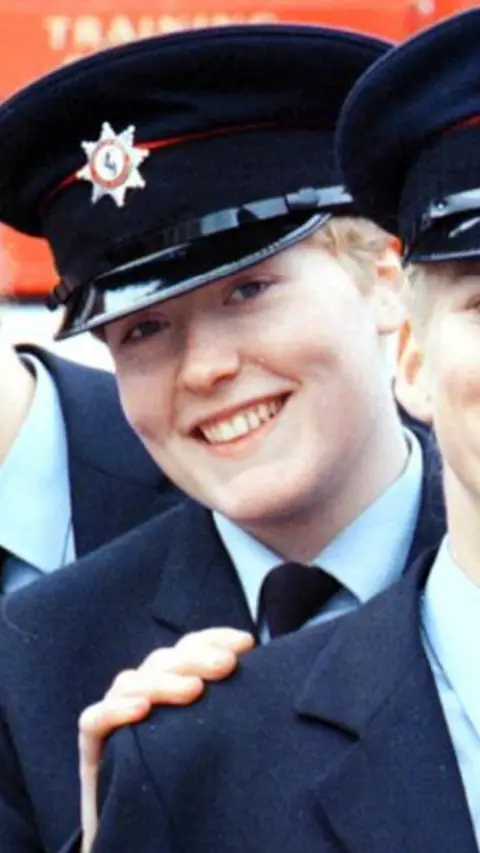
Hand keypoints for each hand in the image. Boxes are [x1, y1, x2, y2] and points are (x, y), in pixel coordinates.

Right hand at [79, 628, 254, 852]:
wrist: (143, 834)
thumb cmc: (186, 779)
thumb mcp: (212, 739)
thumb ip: (230, 710)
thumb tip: (270, 681)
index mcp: (172, 684)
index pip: (190, 648)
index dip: (214, 638)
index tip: (246, 644)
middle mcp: (143, 692)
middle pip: (164, 661)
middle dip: (196, 658)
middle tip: (226, 666)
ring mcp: (115, 716)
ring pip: (130, 681)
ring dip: (163, 682)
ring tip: (194, 690)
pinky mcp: (92, 746)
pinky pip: (94, 720)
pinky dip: (115, 710)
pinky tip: (140, 710)